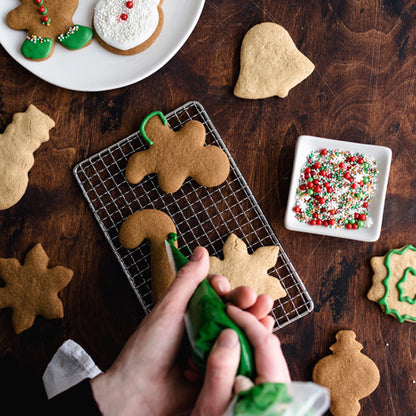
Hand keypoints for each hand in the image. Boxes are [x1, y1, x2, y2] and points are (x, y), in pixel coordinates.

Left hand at [90, 247, 274, 415]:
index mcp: (193, 309)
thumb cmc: (149, 347)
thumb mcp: (169, 308)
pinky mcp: (218, 369)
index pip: (217, 293)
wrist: (140, 392)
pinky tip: (259, 343)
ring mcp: (213, 348)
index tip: (226, 288)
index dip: (227, 288)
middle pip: (234, 311)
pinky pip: (238, 357)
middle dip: (248, 305)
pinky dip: (250, 349)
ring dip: (254, 324)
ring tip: (265, 320)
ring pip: (239, 332)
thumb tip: (200, 251)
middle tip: (258, 302)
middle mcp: (205, 326)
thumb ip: (187, 281)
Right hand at [192, 305, 290, 414]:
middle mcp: (281, 388)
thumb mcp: (212, 404)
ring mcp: (276, 392)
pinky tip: (223, 359)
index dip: (246, 320)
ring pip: (263, 356)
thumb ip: (221, 370)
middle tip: (227, 315)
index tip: (229, 308)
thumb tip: (229, 334)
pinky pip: (258, 368)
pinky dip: (241, 358)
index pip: (266, 342)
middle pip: (268, 346)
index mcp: (273, 388)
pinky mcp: (268, 397)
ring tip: (221, 334)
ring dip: (242, 341)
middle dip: (246, 327)